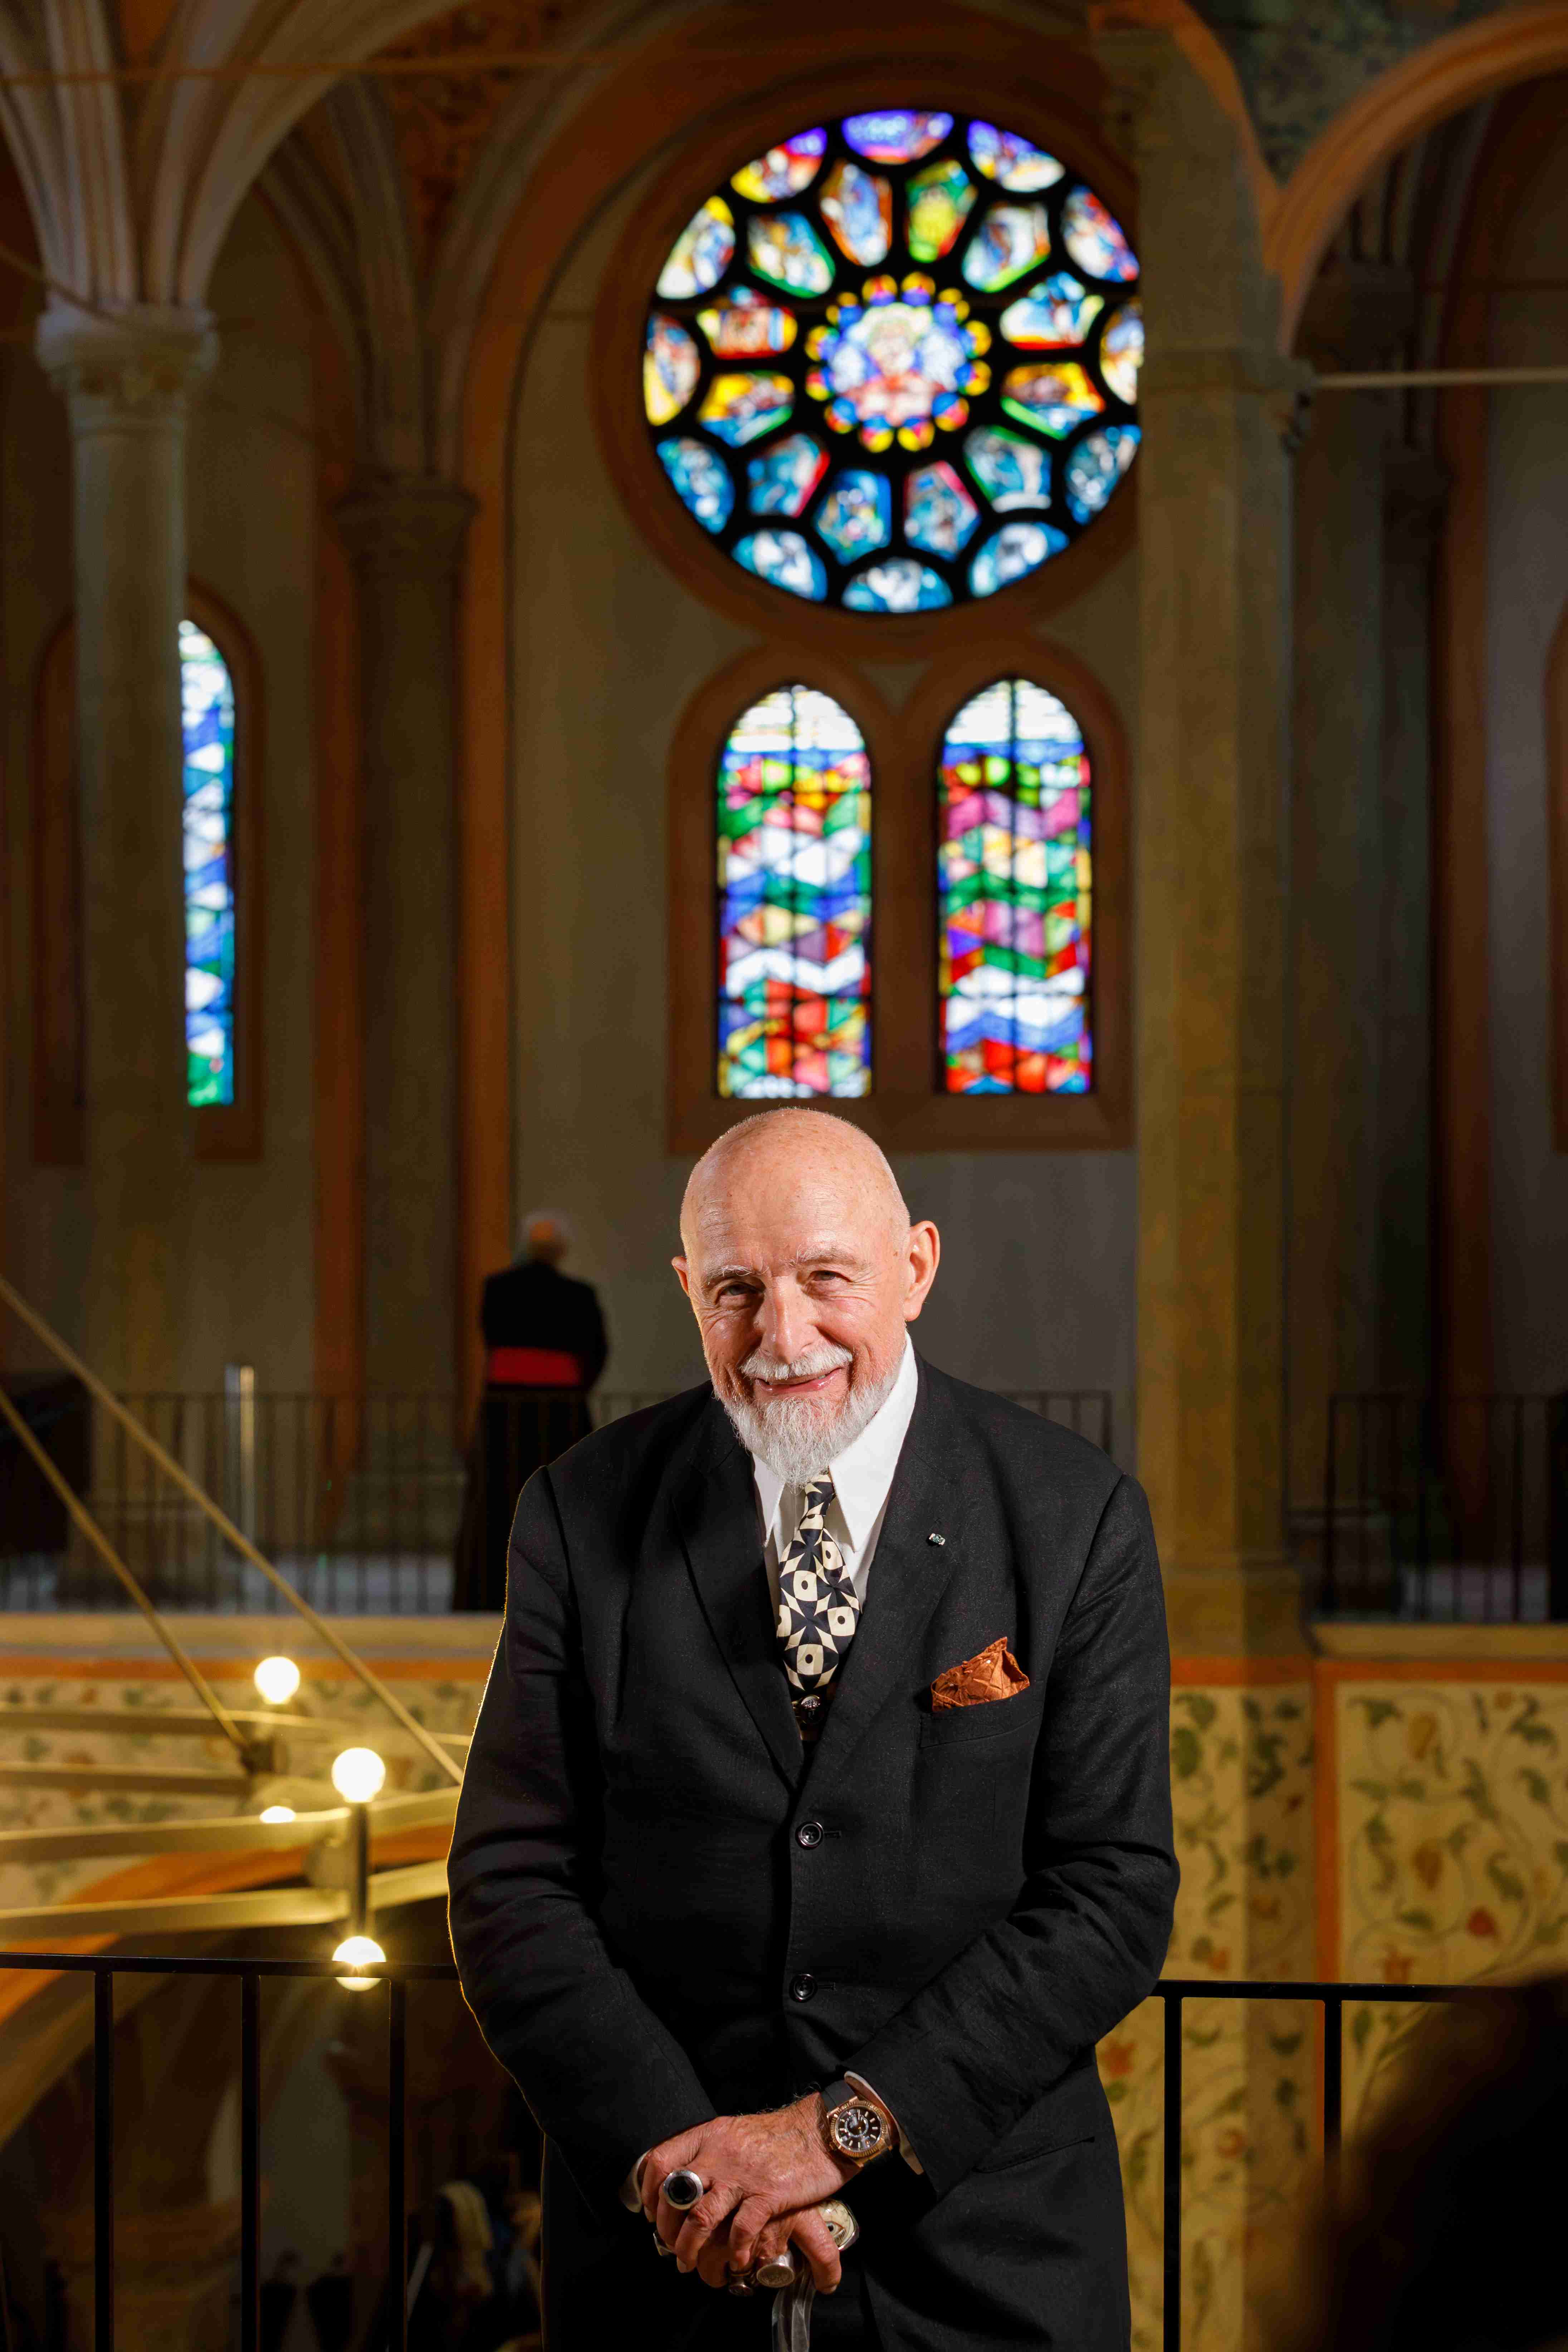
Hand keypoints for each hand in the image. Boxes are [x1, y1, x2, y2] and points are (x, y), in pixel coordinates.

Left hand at [640, 2098, 852, 2289]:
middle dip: (666, 2228)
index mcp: (709, 2135)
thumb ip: (709, 2153)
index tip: (651, 2213)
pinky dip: (735, 2252)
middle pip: (673, 2194)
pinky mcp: (768, 2194)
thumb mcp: (734, 2134)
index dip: (648, 2192)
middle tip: (670, 2247)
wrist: (821, 2130)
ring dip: (688, 2248)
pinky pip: (740, 2230)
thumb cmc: (778, 2136)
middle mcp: (719, 2153)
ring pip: (699, 2218)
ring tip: (688, 2264)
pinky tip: (738, 2262)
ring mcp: (742, 2175)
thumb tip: (684, 2180)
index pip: (660, 2160)